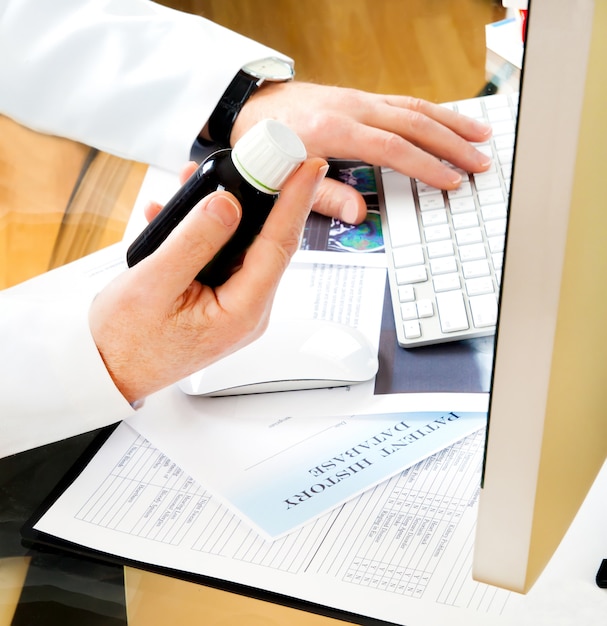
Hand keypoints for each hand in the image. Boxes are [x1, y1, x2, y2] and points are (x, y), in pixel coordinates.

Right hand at [89, 157, 327, 403]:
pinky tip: (178, 216)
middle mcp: (249, 311)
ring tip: (196, 181)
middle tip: (257, 159)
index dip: (295, 200)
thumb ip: (194, 241)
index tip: (309, 165)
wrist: (109, 371)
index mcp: (242, 311)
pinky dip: (208, 235)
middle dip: (261, 197)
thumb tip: (228, 203)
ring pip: (245, 248)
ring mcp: (238, 308)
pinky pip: (225, 259)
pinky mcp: (223, 302)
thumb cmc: (126, 341)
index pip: (279, 245)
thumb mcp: (154, 284)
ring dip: (226, 213)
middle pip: (269, 243)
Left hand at [233, 82, 492, 223]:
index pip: (393, 148)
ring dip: (450, 122)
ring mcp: (358, 101)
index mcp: (334, 129)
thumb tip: (357, 214)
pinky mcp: (360, 100)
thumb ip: (322, 196)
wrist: (251, 108)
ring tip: (481, 135)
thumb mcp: (284, 178)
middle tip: (481, 162)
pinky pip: (403, 102)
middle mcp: (352, 108)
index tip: (452, 182)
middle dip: (452, 143)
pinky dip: (431, 112)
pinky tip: (448, 121)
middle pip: (414, 123)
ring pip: (414, 107)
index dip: (426, 166)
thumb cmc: (265, 145)